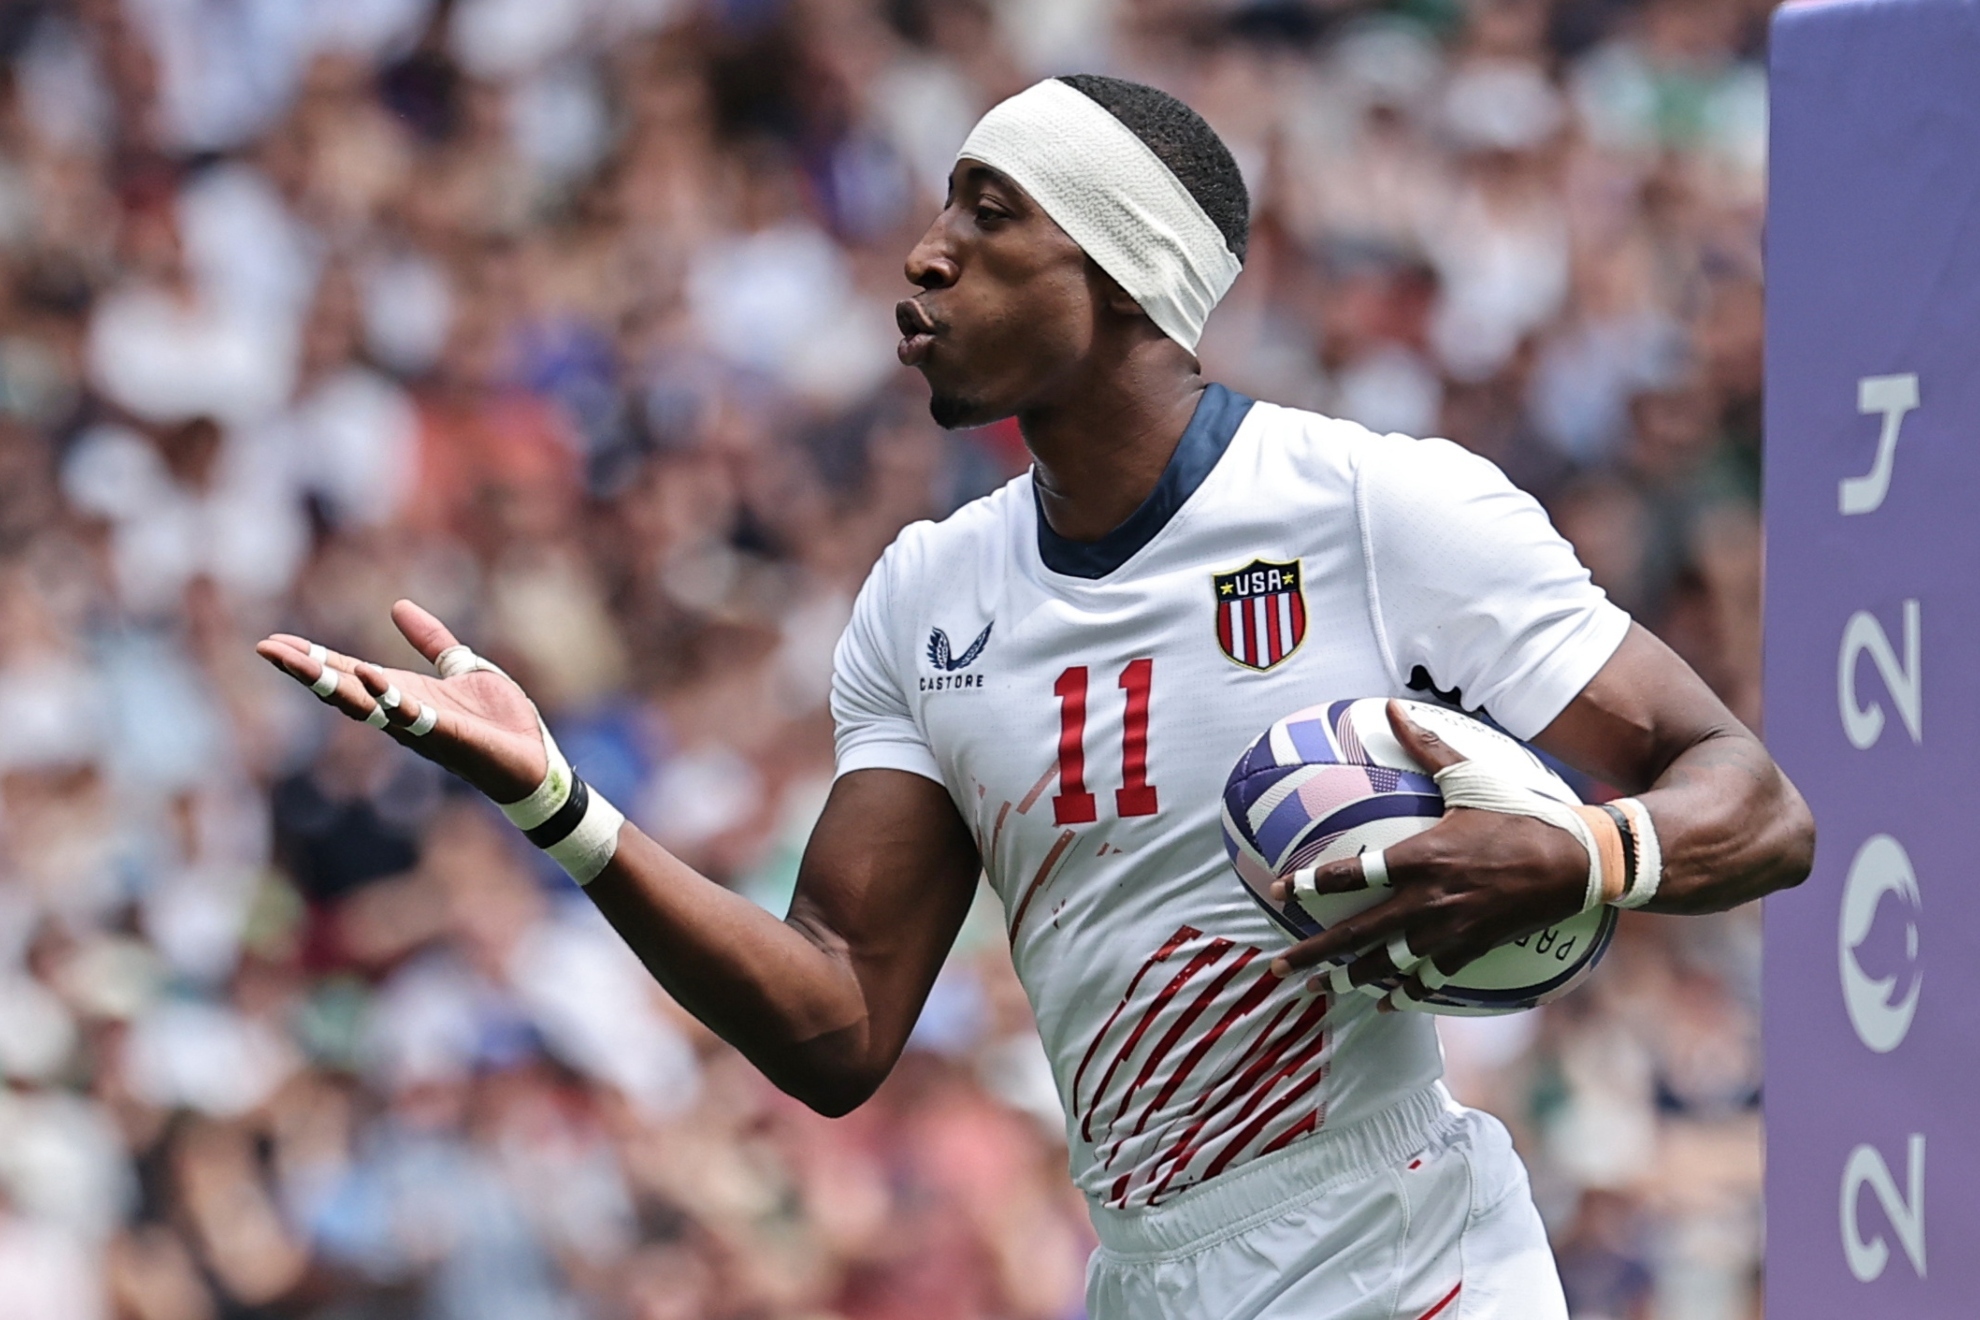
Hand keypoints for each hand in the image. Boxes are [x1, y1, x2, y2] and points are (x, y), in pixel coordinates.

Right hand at [255, 600, 546, 804]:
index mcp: (401, 693)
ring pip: (364, 705)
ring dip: (329, 683)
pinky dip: (389, 697)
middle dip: (304, 670)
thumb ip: (431, 640)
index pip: (345, 673)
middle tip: (265, 648)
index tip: (271, 643)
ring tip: (295, 661)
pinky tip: (369, 675)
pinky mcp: (446, 735)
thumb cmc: (497, 721)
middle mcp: (401, 712)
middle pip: (342, 689)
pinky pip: (411, 715)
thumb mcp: (462, 666)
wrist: (532, 758)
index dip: (310, 658)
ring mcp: (420, 726)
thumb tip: (396, 606)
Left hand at [1266, 700, 1588, 1005]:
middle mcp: (1429, 899)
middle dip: (1314, 953)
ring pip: (1388, 964)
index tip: (1278, 891)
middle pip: (1357, 934)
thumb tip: (1392, 706)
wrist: (1578, 861)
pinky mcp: (1473, 948)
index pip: (1351, 873)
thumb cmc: (1520, 813)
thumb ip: (1425, 745)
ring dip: (1351, 979)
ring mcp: (1450, 929)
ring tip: (1321, 990)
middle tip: (1279, 967)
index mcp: (1422, 856)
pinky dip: (1406, 994)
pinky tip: (1386, 1004)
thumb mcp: (1468, 777)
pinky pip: (1431, 979)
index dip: (1310, 884)